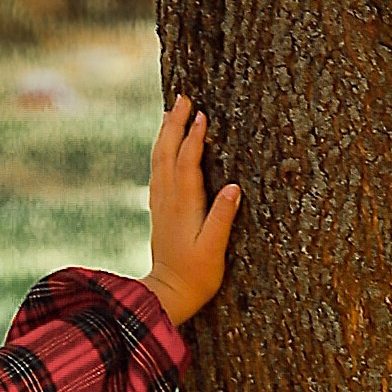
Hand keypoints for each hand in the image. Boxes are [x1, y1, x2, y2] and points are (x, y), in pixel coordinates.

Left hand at [143, 94, 240, 327]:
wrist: (168, 295)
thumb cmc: (196, 276)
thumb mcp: (213, 251)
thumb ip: (222, 219)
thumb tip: (234, 188)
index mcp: (183, 206)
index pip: (187, 163)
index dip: (194, 138)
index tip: (202, 114)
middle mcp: (168, 200)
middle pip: (167, 154)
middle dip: (174, 124)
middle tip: (183, 97)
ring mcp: (161, 204)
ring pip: (159, 160)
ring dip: (165, 133)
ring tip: (171, 110)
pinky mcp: (160, 210)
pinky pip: (157, 171)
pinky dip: (161, 151)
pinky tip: (164, 144)